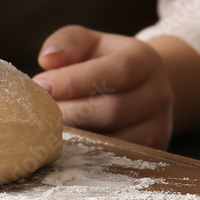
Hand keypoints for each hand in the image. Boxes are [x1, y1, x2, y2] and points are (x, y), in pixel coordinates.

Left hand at [32, 25, 173, 148]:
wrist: (139, 86)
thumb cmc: (104, 61)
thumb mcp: (88, 43)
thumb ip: (68, 42)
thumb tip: (48, 59)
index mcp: (145, 60)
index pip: (117, 71)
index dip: (76, 80)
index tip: (42, 85)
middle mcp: (159, 93)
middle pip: (113, 110)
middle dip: (71, 111)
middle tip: (40, 111)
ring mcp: (159, 126)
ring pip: (115, 139)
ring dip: (78, 134)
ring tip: (52, 125)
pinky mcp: (151, 150)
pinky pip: (116, 158)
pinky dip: (89, 151)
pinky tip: (70, 140)